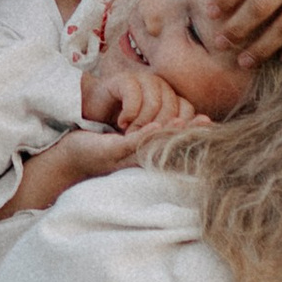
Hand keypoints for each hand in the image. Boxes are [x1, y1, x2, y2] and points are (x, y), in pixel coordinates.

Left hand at [9, 113, 198, 210]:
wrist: (69, 156)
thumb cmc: (99, 148)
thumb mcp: (126, 140)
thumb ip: (146, 135)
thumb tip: (167, 121)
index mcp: (144, 156)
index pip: (174, 147)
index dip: (193, 137)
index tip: (212, 124)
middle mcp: (139, 160)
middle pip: (171, 148)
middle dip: (191, 136)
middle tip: (209, 123)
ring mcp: (127, 157)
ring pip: (156, 145)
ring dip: (174, 133)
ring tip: (190, 122)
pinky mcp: (112, 152)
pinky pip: (134, 144)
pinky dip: (148, 134)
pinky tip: (160, 124)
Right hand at [79, 57, 194, 134]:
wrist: (90, 115)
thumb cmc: (120, 128)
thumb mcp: (146, 136)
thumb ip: (169, 133)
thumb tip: (206, 124)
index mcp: (169, 100)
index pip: (187, 110)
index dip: (180, 126)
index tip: (164, 142)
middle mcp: (159, 87)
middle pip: (172, 107)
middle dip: (156, 130)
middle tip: (140, 141)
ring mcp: (142, 80)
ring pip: (155, 102)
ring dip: (141, 123)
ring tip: (129, 133)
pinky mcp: (124, 79)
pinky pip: (135, 95)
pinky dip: (129, 113)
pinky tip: (121, 122)